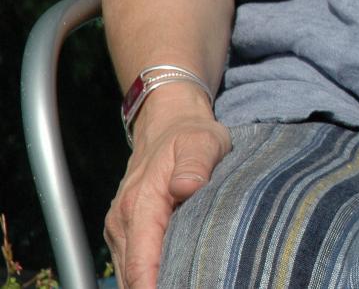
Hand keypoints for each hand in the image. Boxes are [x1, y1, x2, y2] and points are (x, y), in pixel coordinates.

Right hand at [105, 83, 230, 288]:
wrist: (168, 123)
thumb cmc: (190, 135)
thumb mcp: (203, 142)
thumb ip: (196, 165)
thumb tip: (186, 187)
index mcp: (140, 204)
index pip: (141, 262)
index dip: (153, 288)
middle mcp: (122, 220)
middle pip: (132, 277)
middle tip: (194, 286)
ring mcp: (118, 227)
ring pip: (128, 274)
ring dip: (150, 286)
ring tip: (187, 284)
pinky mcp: (123, 230)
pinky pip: (130, 264)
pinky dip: (145, 278)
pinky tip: (171, 279)